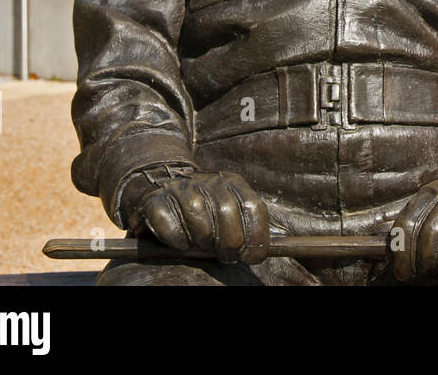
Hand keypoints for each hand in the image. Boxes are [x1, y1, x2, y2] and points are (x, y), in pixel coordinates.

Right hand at [124, 168, 269, 264]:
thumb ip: (251, 226)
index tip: (252, 257)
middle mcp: (208, 181)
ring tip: (203, 246)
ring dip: (202, 240)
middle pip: (227, 211)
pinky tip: (182, 243)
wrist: (158, 193)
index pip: (253, 206)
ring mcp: (180, 188)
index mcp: (232, 182)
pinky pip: (169, 224)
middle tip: (226, 256)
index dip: (256, 236)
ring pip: (197, 215)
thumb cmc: (202, 212)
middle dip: (229, 243)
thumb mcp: (230, 213)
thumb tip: (283, 245)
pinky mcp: (155, 200)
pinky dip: (177, 240)